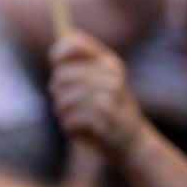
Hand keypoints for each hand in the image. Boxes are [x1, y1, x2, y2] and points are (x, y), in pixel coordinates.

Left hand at [49, 31, 150, 161]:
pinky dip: (69, 127)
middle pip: (62, 75)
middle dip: (56, 92)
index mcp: (109, 62)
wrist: (132, 142)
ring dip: (62, 112)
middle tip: (63, 103)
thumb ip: (79, 67)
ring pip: (63, 99)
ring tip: (72, 117)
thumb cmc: (107, 110)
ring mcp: (110, 95)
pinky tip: (79, 129)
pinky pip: (70, 119)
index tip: (54, 62)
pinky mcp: (106, 117)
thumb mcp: (99, 84)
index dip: (59, 52)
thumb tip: (55, 52)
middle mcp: (111, 74)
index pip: (75, 44)